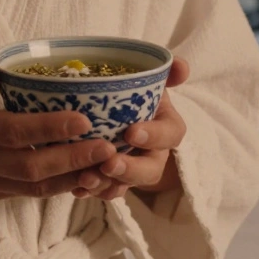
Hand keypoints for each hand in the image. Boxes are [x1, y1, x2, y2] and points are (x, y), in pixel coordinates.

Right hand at [0, 60, 117, 201]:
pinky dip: (56, 186)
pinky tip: (83, 173)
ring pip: (31, 187)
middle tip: (107, 146)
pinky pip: (25, 193)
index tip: (82, 118)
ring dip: (71, 178)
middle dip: (71, 158)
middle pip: (28, 166)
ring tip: (106, 165)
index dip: (48, 127)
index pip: (10, 131)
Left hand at [73, 56, 189, 200]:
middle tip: (109, 164)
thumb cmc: (135, 94)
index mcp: (166, 127)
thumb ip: (165, 73)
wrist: (115, 110)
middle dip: (130, 170)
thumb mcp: (149, 81)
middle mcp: (153, 153)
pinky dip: (93, 191)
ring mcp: (133, 170)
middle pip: (151, 169)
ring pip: (126, 185)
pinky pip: (106, 191)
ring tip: (86, 179)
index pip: (171, 134)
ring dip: (107, 184)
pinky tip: (76, 189)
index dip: (154, 135)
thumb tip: (182, 67)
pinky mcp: (114, 181)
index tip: (131, 132)